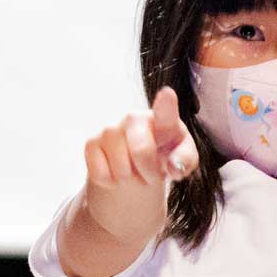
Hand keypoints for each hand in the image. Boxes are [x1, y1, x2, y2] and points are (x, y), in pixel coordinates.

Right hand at [84, 87, 198, 188]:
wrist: (139, 164)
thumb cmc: (165, 156)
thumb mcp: (182, 160)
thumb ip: (185, 162)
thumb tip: (175, 167)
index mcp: (163, 120)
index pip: (165, 111)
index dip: (166, 104)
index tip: (168, 94)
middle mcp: (135, 118)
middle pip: (141, 152)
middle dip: (149, 173)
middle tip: (153, 176)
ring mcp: (111, 129)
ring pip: (121, 168)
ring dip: (130, 179)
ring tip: (135, 171)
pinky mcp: (92, 143)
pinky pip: (101, 174)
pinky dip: (111, 183)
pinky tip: (116, 172)